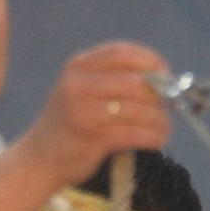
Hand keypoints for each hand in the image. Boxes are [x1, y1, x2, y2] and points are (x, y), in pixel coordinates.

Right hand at [7, 41, 174, 191]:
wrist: (41, 158)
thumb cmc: (72, 123)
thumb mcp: (84, 90)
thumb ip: (114, 79)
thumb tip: (164, 78)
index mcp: (78, 66)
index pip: (123, 52)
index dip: (151, 61)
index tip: (166, 74)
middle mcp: (78, 84)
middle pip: (136, 82)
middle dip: (159, 95)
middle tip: (168, 107)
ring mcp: (84, 110)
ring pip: (139, 109)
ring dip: (160, 120)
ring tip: (164, 127)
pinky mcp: (93, 137)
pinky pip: (135, 133)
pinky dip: (154, 137)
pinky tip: (158, 139)